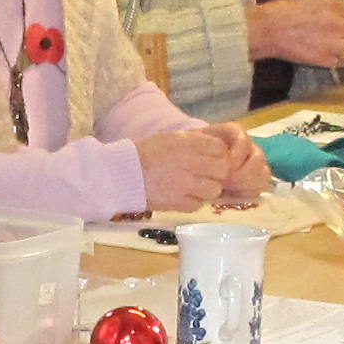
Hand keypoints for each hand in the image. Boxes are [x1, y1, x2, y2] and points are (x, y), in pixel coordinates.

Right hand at [131, 119, 260, 211]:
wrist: (122, 175)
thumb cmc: (144, 155)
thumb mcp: (169, 139)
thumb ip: (192, 141)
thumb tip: (214, 146)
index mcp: (186, 144)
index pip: (219, 148)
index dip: (219, 155)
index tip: (213, 159)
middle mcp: (188, 162)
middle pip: (222, 169)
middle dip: (217, 173)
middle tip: (207, 175)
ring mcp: (183, 184)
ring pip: (214, 189)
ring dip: (208, 190)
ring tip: (197, 188)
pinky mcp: (177, 202)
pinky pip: (198, 205)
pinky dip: (193, 203)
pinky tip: (184, 197)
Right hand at [247, 0, 343, 69]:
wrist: (266, 30)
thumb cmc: (285, 12)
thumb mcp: (314, 0)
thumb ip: (336, 7)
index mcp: (332, 6)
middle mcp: (334, 24)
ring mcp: (329, 43)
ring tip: (342, 48)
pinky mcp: (322, 59)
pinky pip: (341, 63)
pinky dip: (338, 60)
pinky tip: (328, 54)